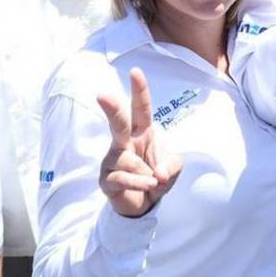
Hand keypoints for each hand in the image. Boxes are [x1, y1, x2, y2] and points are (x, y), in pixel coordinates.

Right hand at [96, 68, 181, 217]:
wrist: (144, 204)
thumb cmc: (157, 175)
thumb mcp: (174, 168)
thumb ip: (171, 166)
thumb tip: (158, 174)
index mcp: (142, 131)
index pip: (141, 108)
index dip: (139, 91)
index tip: (135, 72)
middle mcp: (125, 141)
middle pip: (118, 122)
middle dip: (111, 108)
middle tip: (102, 95)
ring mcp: (112, 159)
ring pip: (128, 160)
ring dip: (148, 174)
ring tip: (153, 181)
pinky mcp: (106, 178)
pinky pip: (123, 178)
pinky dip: (140, 183)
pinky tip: (149, 186)